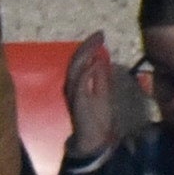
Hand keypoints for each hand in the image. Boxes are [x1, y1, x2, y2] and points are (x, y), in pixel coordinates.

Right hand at [59, 36, 153, 165]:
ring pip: (75, 67)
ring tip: (97, 42)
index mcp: (77, 83)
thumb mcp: (102, 93)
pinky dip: (87, 70)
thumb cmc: (97, 118)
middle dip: (87, 45)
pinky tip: (95, 61)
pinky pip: (80, 82)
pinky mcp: (78, 100)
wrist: (93, 140)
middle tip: (99, 34)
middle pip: (76, 60)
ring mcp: (73, 93)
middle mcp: (71, 85)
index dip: (89, 46)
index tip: (100, 35)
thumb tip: (101, 60)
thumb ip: (101, 77)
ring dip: (86, 53)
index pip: (81, 60)